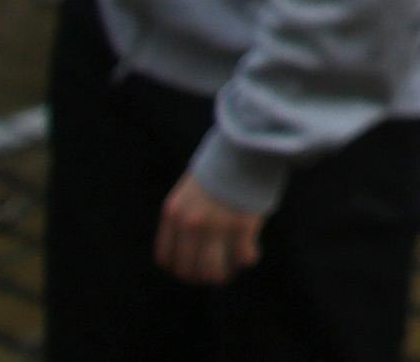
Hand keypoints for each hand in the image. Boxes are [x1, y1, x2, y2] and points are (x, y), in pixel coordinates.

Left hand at [153, 171, 265, 285]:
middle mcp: (190, 224)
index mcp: (173, 213)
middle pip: (189, 270)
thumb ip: (185, 215)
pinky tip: (252, 252)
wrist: (247, 142)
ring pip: (213, 272)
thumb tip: (191, 245)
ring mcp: (216, 226)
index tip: (195, 269)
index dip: (181, 269)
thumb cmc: (222, 164)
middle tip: (218, 273)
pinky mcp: (243, 224)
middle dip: (203, 277)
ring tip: (233, 268)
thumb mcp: (190, 188)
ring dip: (224, 275)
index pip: (167, 258)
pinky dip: (248, 259)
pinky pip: (243, 257)